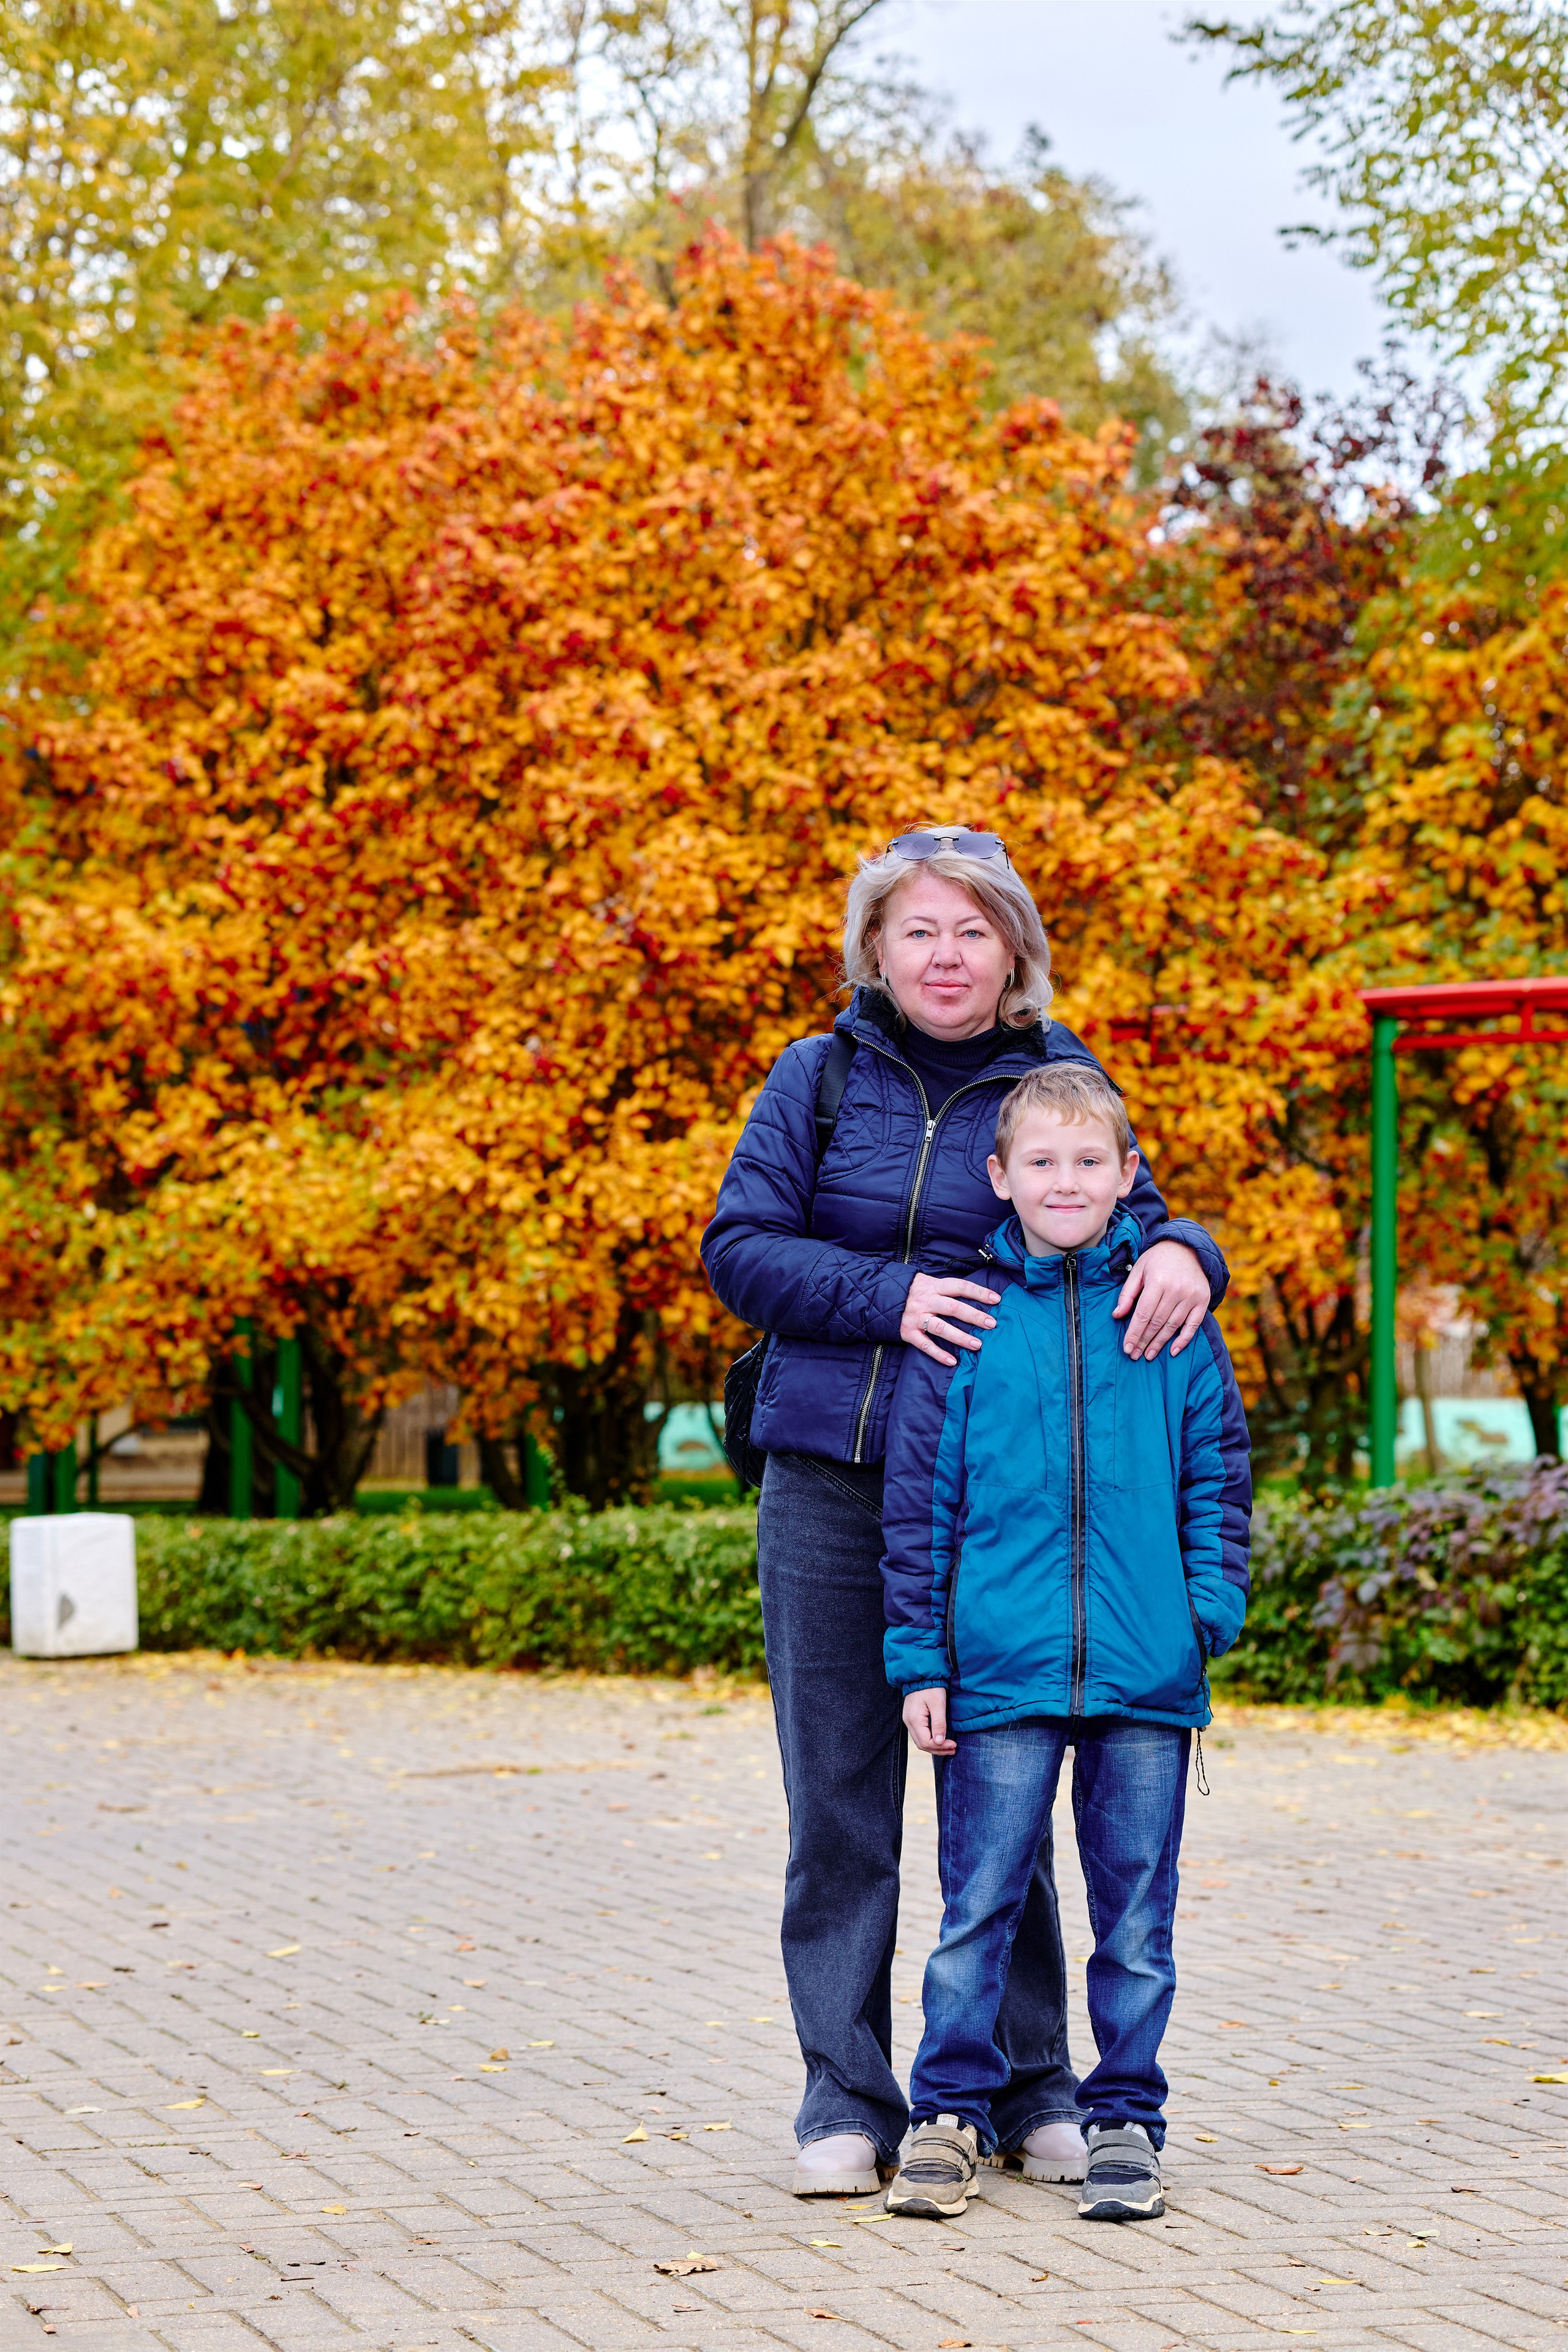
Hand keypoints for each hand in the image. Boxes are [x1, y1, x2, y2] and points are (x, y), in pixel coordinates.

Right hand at [901, 1270, 1000, 1366]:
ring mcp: (916, 1317)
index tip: (996, 1299)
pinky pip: (925, 1345)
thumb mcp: (930, 1282)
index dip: (978, 1292)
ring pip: (941, 1327)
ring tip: (978, 1345)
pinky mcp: (908, 1332)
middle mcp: (926, 1300)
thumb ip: (948, 1289)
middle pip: (953, 1308)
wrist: (881, 1295)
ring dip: (960, 1337)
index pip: (960, 1287)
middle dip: (974, 1316)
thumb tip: (977, 1295)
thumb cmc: (914, 1290)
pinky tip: (953, 1361)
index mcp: (934, 1286)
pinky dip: (938, 1354)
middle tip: (992, 1324)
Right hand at [903, 1687, 955, 1754]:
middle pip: (922, 1745)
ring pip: (920, 1741)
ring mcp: (909, 1721)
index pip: (926, 1742)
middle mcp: (908, 1722)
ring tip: (949, 1747)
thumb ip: (939, 1723)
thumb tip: (939, 1742)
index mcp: (914, 1719)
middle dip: (938, 1749)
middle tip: (953, 1749)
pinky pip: (920, 1735)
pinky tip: (940, 1740)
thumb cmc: (931, 1687)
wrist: (922, 1675)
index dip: (941, 1746)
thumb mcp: (938, 1704)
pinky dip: (930, 1740)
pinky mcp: (912, 1718)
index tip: (954, 1744)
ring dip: (935, 1747)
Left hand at [1113, 1238, 1207, 1360]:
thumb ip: (1127, 1294)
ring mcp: (1192, 1296)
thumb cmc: (1158, 1260)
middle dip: (1144, 1341)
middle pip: (1157, 1322)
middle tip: (1134, 1355)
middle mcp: (1176, 1289)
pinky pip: (1193, 1325)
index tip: (1127, 1348)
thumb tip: (1117, 1315)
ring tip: (1148, 1354)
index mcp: (1158, 1281)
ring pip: (1173, 1326)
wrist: (1187, 1248)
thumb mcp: (1138, 1270)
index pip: (1143, 1314)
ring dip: (1160, 1343)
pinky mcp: (1203, 1300)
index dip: (1134, 1333)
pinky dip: (1183, 1340)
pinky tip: (1172, 1351)